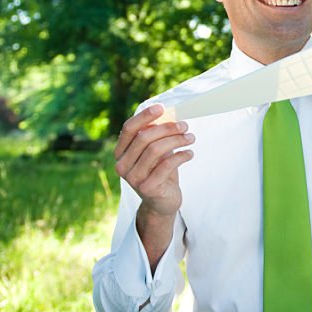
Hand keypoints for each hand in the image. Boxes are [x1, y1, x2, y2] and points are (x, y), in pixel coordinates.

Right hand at [114, 104, 193, 266]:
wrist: (162, 203)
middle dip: (167, 128)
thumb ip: (155, 135)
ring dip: (177, 140)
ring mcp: (134, 178)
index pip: (128, 129)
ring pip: (156, 150)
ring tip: (190, 138)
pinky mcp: (148, 188)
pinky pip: (166, 165)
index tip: (161, 108)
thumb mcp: (155, 152)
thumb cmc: (159, 171)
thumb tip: (167, 113)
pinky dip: (181, 156)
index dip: (144, 117)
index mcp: (120, 153)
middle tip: (185, 126)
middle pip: (144, 138)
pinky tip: (190, 153)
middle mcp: (122, 166)